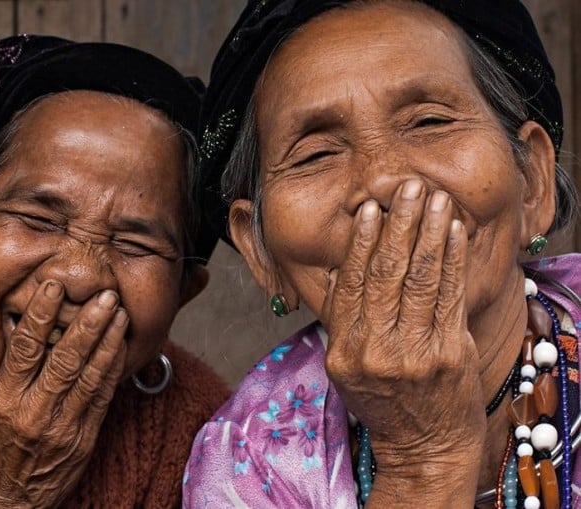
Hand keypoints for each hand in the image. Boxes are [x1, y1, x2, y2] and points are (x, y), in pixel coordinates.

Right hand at [0, 280, 126, 507]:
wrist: (14, 499)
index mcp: (5, 399)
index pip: (24, 349)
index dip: (41, 315)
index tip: (54, 286)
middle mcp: (34, 411)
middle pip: (64, 360)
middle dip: (87, 324)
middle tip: (104, 296)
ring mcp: (63, 425)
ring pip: (90, 376)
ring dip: (108, 341)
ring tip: (120, 313)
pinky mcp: (85, 437)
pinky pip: (103, 397)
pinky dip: (113, 368)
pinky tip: (121, 345)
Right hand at [322, 180, 484, 504]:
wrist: (423, 448)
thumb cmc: (382, 403)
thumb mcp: (345, 367)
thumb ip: (340, 319)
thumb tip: (337, 271)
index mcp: (344, 351)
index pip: (351, 284)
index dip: (360, 243)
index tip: (369, 209)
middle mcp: (376, 351)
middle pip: (385, 274)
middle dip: (398, 225)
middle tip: (406, 188)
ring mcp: (415, 354)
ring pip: (419, 279)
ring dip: (427, 232)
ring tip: (432, 198)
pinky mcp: (450, 355)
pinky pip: (450, 297)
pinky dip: (452, 259)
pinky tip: (453, 232)